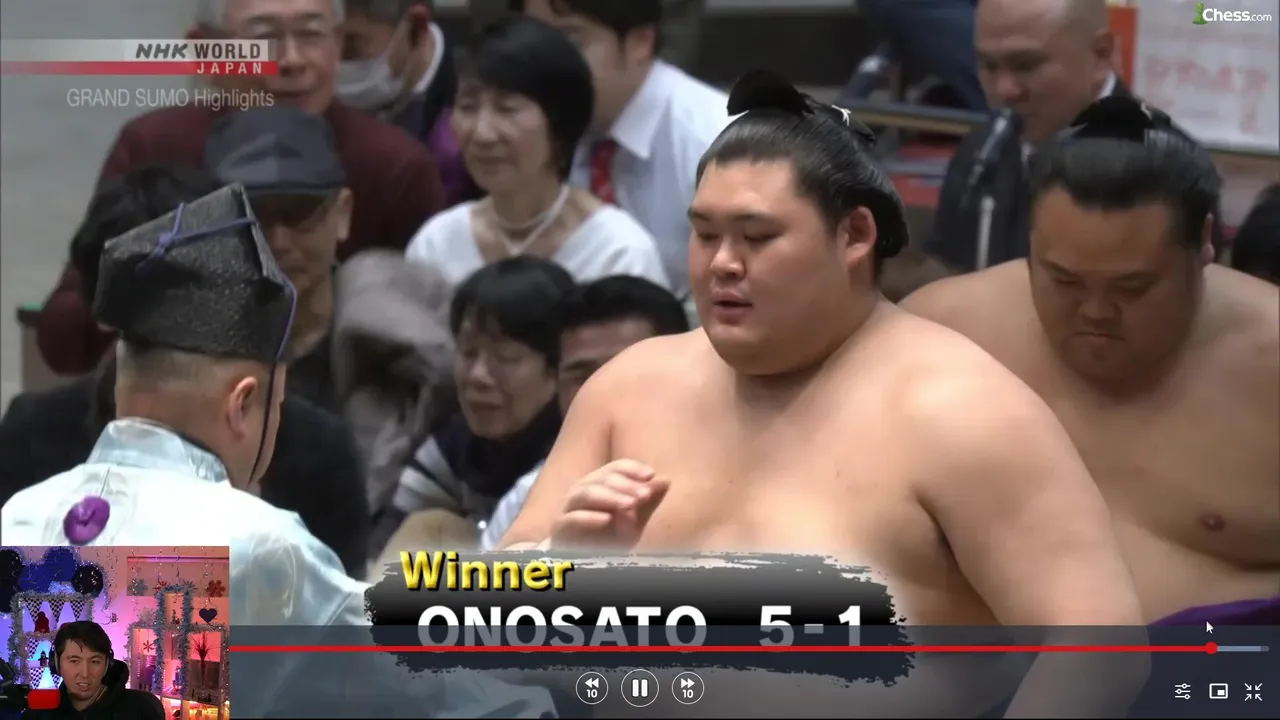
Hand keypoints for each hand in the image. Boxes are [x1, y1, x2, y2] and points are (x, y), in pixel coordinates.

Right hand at [549, 459, 669, 549]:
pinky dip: (589, 517)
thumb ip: (647, 501)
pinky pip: (571, 519)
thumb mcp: (635, 520)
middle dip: (626, 485)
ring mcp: (568, 509)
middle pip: (602, 478)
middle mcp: (582, 491)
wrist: (586, 561)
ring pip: (586, 493)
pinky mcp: (560, 528)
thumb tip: (666, 480)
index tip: (651, 475)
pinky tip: (606, 520)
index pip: (615, 468)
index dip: (632, 468)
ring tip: (630, 505)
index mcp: (599, 484)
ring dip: (610, 497)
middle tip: (645, 495)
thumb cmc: (611, 537)